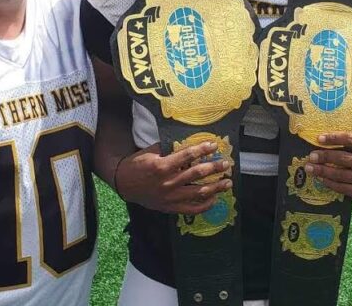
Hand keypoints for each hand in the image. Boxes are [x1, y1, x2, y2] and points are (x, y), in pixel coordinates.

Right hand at [115, 141, 231, 214]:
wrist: (124, 185)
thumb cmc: (137, 165)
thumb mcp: (150, 152)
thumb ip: (168, 148)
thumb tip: (188, 142)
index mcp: (162, 166)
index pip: (187, 155)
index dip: (202, 149)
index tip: (214, 145)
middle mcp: (168, 182)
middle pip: (197, 174)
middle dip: (214, 168)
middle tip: (226, 164)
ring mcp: (170, 197)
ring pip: (198, 193)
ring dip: (215, 187)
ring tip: (227, 182)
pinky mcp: (170, 208)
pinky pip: (192, 209)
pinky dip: (205, 205)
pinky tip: (215, 199)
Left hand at [305, 132, 351, 197]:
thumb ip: (349, 143)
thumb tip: (322, 141)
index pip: (349, 140)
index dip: (333, 138)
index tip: (319, 139)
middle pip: (342, 159)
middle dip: (324, 157)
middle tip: (311, 156)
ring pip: (340, 175)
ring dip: (323, 171)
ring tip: (311, 168)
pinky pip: (343, 188)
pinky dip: (330, 183)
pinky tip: (321, 178)